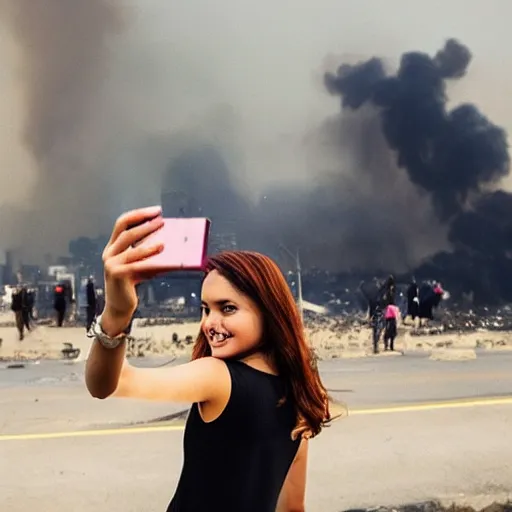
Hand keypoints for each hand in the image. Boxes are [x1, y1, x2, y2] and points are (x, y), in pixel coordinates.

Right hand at [101, 206, 164, 334]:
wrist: (120, 307)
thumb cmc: (132, 284)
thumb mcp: (141, 265)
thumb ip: (149, 254)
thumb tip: (172, 242)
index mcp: (113, 247)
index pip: (122, 223)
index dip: (139, 215)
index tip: (156, 211)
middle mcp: (109, 253)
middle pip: (126, 232)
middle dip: (145, 224)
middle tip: (162, 221)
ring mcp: (111, 264)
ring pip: (131, 248)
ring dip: (148, 242)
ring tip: (163, 240)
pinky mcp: (117, 274)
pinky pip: (135, 264)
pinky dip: (148, 258)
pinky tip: (160, 254)